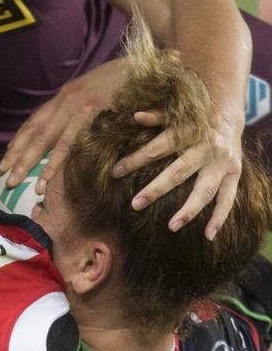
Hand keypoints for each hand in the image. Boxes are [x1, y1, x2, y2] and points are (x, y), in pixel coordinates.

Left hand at [0, 59, 127, 192]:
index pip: (34, 122)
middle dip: (17, 156)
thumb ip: (78, 109)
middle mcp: (67, 101)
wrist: (145, 64)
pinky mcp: (96, 115)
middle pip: (36, 133)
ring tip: (19, 183)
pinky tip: (48, 178)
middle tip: (4, 177)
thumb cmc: (121, 81)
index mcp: (65, 96)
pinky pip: (72, 143)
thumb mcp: (93, 91)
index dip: (18, 141)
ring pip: (49, 140)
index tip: (5, 160)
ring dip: (32, 163)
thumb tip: (65, 129)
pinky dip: (57, 162)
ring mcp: (80, 107)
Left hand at [112, 109, 243, 239]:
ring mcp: (222, 163)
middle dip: (156, 189)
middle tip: (135, 205)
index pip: (157, 148)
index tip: (115, 173)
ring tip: (171, 227)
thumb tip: (134, 117)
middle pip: (178, 172)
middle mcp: (206, 148)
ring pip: (205, 190)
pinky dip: (219, 218)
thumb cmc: (192, 120)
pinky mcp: (235, 174)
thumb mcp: (176, 115)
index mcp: (188, 132)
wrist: (228, 117)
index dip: (135, 160)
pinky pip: (228, 199)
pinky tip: (208, 235)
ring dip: (189, 210)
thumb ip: (156, 117)